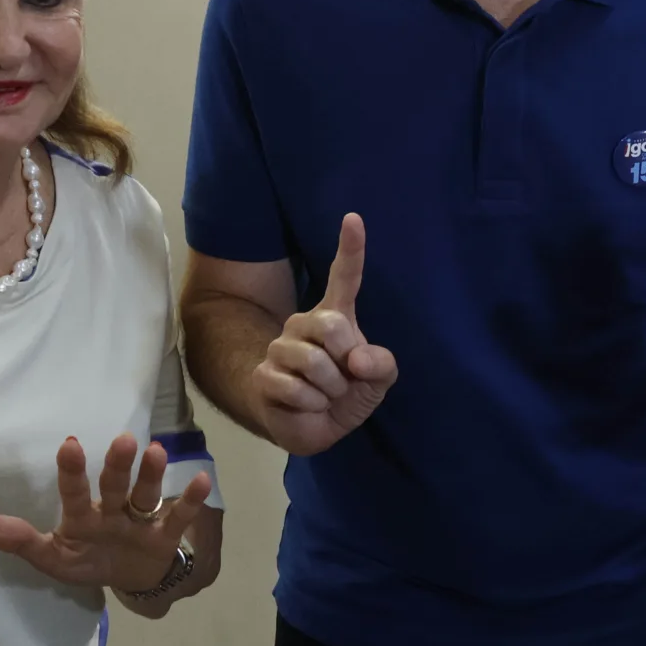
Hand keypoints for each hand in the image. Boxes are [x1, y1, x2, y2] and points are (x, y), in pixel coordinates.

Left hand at [0, 434, 215, 593]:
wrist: (132, 581)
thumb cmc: (89, 562)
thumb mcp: (55, 561)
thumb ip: (23, 543)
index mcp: (82, 517)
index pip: (75, 494)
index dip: (72, 471)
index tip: (70, 444)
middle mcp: (112, 510)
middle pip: (114, 486)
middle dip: (118, 465)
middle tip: (123, 440)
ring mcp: (140, 520)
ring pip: (145, 494)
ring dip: (151, 474)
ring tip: (157, 451)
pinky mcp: (165, 534)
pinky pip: (178, 515)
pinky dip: (189, 499)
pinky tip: (201, 479)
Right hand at [249, 213, 398, 456]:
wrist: (314, 427)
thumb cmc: (346, 394)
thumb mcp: (377, 381)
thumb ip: (382, 365)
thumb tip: (356, 359)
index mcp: (336, 317)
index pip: (343, 277)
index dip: (350, 248)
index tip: (353, 218)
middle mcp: (304, 324)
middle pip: (331, 325)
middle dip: (347, 359)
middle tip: (345, 378)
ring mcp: (280, 348)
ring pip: (314, 362)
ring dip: (331, 390)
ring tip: (327, 395)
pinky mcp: (264, 374)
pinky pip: (296, 388)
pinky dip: (313, 404)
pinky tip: (309, 405)